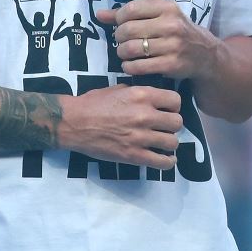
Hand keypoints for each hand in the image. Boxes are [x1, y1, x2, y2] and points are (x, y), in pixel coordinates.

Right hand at [59, 83, 182, 168]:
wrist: (74, 123)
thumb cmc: (92, 104)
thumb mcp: (117, 89)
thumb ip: (137, 93)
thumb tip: (151, 99)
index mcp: (142, 95)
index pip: (175, 100)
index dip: (173, 106)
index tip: (167, 111)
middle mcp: (145, 115)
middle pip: (177, 122)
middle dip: (172, 125)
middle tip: (164, 128)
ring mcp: (140, 137)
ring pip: (173, 142)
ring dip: (169, 143)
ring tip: (162, 143)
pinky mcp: (134, 155)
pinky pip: (162, 162)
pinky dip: (167, 162)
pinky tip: (165, 159)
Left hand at [93, 0, 214, 82]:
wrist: (204, 54)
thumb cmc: (176, 31)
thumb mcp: (159, 16)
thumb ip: (129, 14)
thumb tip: (99, 14)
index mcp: (166, 7)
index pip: (131, 9)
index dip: (119, 18)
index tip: (121, 25)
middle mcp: (171, 24)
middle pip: (128, 30)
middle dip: (119, 37)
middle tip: (122, 42)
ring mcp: (172, 45)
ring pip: (131, 49)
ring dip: (122, 53)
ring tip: (125, 53)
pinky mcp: (172, 64)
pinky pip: (139, 66)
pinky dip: (129, 67)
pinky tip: (130, 65)